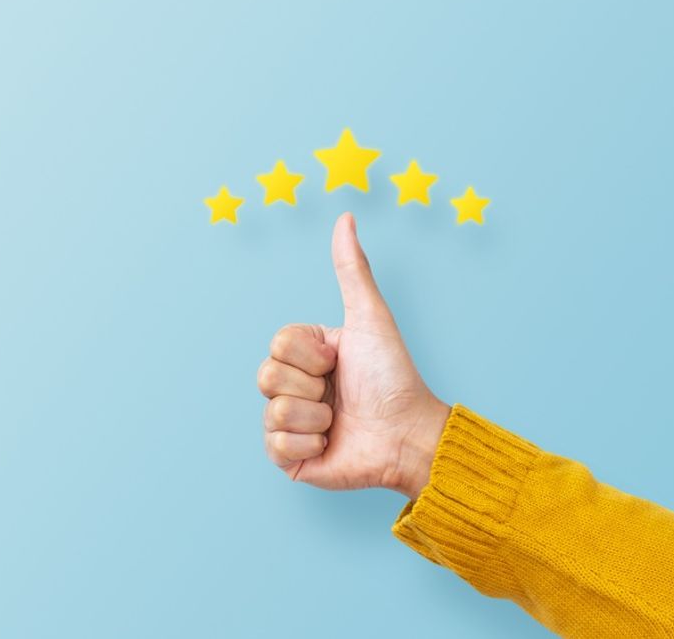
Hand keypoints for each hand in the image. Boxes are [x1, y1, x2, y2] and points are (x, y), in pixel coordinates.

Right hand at [258, 212, 450, 498]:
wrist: (407, 433)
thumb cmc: (393, 377)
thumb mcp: (370, 318)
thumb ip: (352, 270)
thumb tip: (345, 216)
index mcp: (306, 355)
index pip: (277, 343)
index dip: (311, 353)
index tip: (339, 360)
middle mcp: (294, 387)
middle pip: (266, 376)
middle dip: (311, 386)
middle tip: (339, 393)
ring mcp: (290, 424)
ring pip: (272, 411)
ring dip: (315, 417)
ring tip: (339, 422)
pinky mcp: (290, 458)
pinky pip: (275, 444)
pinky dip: (308, 444)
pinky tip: (331, 444)